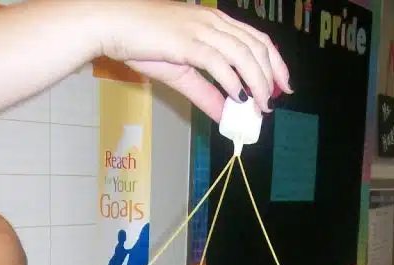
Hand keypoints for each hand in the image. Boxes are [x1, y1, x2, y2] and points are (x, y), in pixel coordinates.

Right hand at [98, 1, 290, 121]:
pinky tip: (238, 98)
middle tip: (273, 101)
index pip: (255, 38)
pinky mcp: (187, 41)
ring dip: (255, 82)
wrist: (112, 25)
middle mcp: (212, 21)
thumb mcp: (180, 72)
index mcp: (213, 22)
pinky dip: (232, 81)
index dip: (273, 62)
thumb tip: (224, 114)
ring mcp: (200, 29)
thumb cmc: (141, 42)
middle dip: (270, 75)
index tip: (281, 84)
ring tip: (259, 105)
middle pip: (255, 46)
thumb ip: (205, 92)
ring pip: (242, 54)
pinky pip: (217, 62)